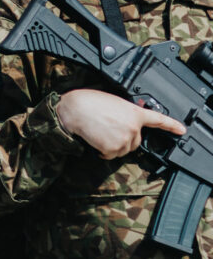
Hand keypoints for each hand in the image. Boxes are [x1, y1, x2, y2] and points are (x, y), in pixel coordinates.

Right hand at [56, 88, 185, 159]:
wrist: (75, 109)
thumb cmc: (89, 102)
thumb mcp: (114, 103)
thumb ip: (126, 113)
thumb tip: (126, 123)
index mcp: (135, 113)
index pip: (158, 119)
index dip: (172, 126)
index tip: (182, 130)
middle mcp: (134, 127)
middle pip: (135, 142)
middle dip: (123, 140)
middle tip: (108, 130)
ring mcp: (125, 139)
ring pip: (122, 150)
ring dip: (111, 146)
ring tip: (99, 133)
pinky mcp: (113, 149)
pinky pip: (110, 155)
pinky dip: (102, 151)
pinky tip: (95, 139)